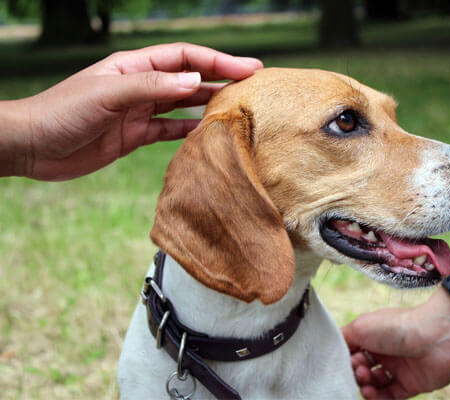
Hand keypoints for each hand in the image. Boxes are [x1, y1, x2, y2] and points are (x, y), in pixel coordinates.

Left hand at [0, 43, 261, 179]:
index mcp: (134, 66)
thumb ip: (151, 87)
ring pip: (183, 104)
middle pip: (189, 78)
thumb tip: (194, 81)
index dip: (218, 60)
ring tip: (239, 108)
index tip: (248, 68)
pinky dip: (189, 132)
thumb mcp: (107, 93)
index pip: (185, 57)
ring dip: (209, 103)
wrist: (32, 145)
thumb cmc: (62, 111)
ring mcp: (138, 111)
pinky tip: (208, 134)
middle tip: (253, 85)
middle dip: (221, 78)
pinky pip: (169, 131)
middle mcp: (140, 85)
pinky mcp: (134, 135)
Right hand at [342, 291, 449, 398]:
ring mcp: (399, 368)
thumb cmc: (397, 327)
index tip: (343, 361)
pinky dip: (378, 398)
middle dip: (355, 373)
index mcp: (373, 334)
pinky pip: (390, 397)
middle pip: (362, 369)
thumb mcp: (361, 326)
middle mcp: (385, 351)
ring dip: (366, 386)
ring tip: (367, 383)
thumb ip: (342, 339)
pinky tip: (372, 393)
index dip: (345, 358)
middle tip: (360, 369)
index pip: (352, 351)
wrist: (437, 337)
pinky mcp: (412, 385)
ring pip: (375, 384)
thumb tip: (331, 350)